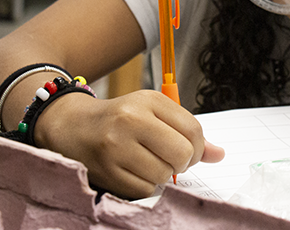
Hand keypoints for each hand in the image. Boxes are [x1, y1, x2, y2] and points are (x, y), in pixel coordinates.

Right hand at [34, 90, 224, 198]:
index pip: (193, 129)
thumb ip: (187, 131)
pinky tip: (133, 172)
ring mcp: (116, 147)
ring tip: (148, 163)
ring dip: (161, 175)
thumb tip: (219, 154)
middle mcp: (131, 120)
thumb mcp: (153, 113)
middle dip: (183, 163)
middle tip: (172, 160)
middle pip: (182, 154)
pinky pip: (144, 190)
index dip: (198, 147)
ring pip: (163, 175)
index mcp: (148, 101)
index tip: (189, 151)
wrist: (71, 127)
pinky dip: (144, 185)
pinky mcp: (106, 171)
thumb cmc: (119, 120)